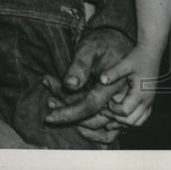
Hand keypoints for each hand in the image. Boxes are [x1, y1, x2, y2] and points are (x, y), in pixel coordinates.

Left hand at [42, 27, 134, 141]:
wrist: (116, 41)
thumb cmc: (101, 43)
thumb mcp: (88, 48)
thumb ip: (79, 67)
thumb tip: (69, 85)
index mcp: (114, 86)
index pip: (89, 106)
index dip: (68, 113)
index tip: (48, 117)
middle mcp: (121, 100)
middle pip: (92, 118)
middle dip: (67, 111)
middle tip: (49, 98)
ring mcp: (122, 107)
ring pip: (97, 125)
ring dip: (74, 119)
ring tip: (53, 101)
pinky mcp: (118, 110)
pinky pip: (106, 129)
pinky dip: (89, 129)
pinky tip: (72, 118)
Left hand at [97, 45, 160, 127]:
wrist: (151, 53)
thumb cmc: (138, 57)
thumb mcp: (125, 63)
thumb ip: (113, 72)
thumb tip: (101, 80)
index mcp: (140, 93)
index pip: (124, 111)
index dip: (112, 109)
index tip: (105, 101)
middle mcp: (147, 101)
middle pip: (131, 121)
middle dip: (116, 118)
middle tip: (105, 109)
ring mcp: (149, 103)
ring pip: (137, 122)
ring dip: (124, 121)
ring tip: (111, 111)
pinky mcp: (149, 101)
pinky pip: (141, 118)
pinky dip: (131, 119)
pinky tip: (120, 112)